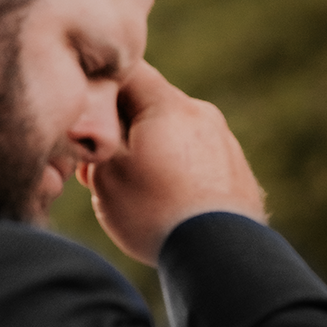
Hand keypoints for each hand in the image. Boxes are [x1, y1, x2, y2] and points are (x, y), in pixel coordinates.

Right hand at [80, 61, 266, 265]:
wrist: (221, 254)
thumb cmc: (154, 212)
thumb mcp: (105, 176)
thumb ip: (95, 143)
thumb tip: (98, 135)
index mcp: (168, 105)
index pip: (128, 72)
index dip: (100, 90)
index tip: (87, 120)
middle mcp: (203, 115)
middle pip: (152, 107)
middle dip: (124, 131)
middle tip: (102, 171)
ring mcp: (226, 144)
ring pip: (176, 137)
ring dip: (152, 154)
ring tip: (137, 194)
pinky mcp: (239, 173)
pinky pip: (199, 162)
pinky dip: (180, 174)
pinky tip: (169, 205)